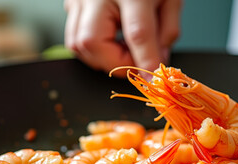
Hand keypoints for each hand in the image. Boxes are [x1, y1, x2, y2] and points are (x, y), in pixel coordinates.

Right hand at [64, 0, 181, 76]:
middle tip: (136, 61)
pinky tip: (110, 40)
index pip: (138, 32)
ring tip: (124, 49)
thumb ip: (167, 30)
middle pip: (92, 42)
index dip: (146, 61)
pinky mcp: (70, 1)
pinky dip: (92, 47)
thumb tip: (157, 62)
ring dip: (102, 58)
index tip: (152, 80)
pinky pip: (73, 35)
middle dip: (115, 63)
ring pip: (77, 44)